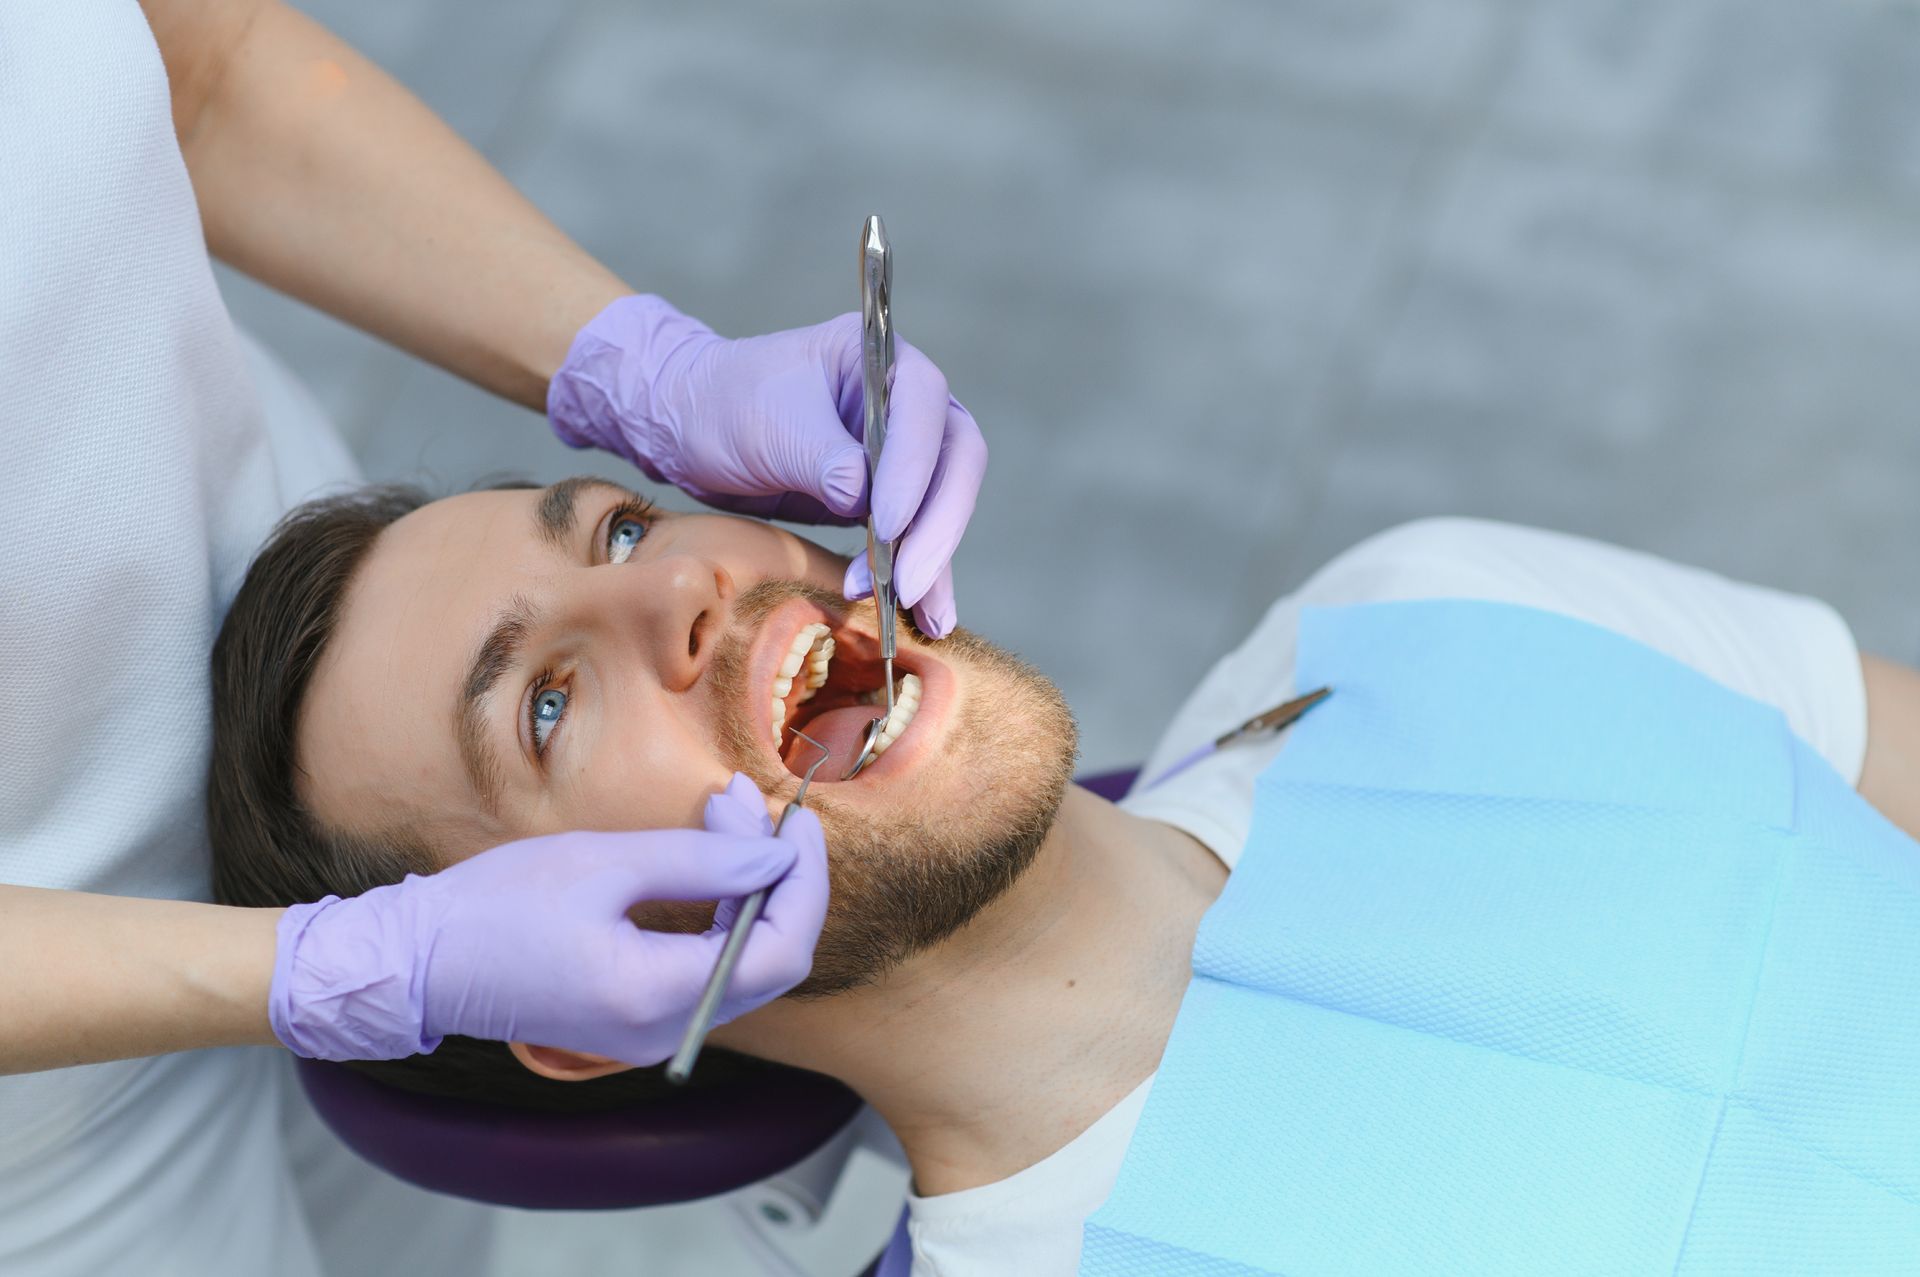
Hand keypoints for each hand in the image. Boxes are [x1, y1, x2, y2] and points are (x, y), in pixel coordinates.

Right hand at [268, 774, 829, 1065]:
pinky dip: (720, 913)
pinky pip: (709, 970)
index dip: (802, 881)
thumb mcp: (604, 863)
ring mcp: (653, 1034)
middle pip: (772, 961)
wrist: (419, 962)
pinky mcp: (638, 1020)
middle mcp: (665, 1031)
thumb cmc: (495, 907)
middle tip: (752, 804)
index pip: (780, 949)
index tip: (795, 819)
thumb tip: (776, 851)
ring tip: (727, 814)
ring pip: (744, 964)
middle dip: (778, 876)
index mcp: (655, 996)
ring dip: (750, 888)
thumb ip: (703, 860)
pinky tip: (708, 859)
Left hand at [547, 295, 985, 636]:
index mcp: (880, 360)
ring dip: (934, 562)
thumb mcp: (767, 424)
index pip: (924, 409)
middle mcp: (906, 403)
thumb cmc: (725, 404)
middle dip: (934, 526)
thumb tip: (863, 501)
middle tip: (908, 582)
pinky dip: (921, 577)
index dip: (914, 467)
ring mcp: (902, 453)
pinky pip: (916, 537)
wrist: (691, 426)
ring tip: (925, 618)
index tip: (883, 522)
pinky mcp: (888, 499)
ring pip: (942, 506)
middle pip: (953, 462)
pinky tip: (926, 618)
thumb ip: (821, 458)